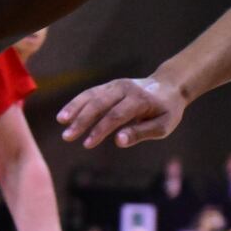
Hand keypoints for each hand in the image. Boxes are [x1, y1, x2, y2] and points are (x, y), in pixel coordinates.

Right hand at [59, 76, 185, 148]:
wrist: (169, 87)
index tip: (88, 144)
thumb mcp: (163, 125)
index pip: (116, 115)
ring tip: (61, 122)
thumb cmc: (166, 111)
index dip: (101, 130)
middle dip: (82, 120)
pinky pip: (90, 94)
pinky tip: (64, 116)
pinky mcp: (109, 86)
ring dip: (75, 109)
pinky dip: (76, 103)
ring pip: (92, 95)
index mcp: (140, 100)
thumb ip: (141, 133)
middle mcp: (126, 89)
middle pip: (100, 103)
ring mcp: (116, 85)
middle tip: (67, 137)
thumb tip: (118, 142)